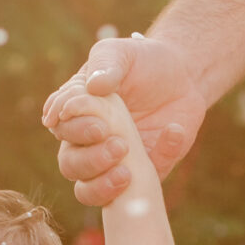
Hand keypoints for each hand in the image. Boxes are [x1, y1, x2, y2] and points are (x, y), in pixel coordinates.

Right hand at [42, 34, 206, 205]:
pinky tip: (173, 131)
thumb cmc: (142, 62)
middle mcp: (88, 142)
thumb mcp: (120, 53)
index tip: (99, 125)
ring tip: (127, 169)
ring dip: (104, 184)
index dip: (74, 131)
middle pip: (70, 165)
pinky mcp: (145, 172)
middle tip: (118, 145)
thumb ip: (105, 64)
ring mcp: (114, 162)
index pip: (61, 129)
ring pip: (91, 191)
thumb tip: (92, 87)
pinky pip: (146, 184)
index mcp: (75, 113)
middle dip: (90, 160)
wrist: (183, 74)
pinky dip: (162, 157)